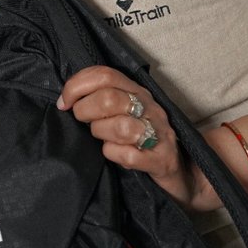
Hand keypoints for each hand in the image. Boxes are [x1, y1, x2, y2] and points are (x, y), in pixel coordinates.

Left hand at [58, 66, 206, 208]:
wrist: (183, 173)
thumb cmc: (142, 139)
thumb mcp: (123, 112)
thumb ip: (100, 100)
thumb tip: (66, 98)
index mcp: (137, 91)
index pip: (104, 75)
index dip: (77, 86)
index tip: (64, 103)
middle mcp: (150, 108)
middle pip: (108, 99)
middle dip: (85, 112)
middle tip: (83, 123)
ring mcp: (160, 134)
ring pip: (119, 127)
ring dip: (101, 133)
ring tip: (103, 138)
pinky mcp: (162, 160)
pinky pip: (128, 155)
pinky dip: (114, 155)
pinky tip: (117, 155)